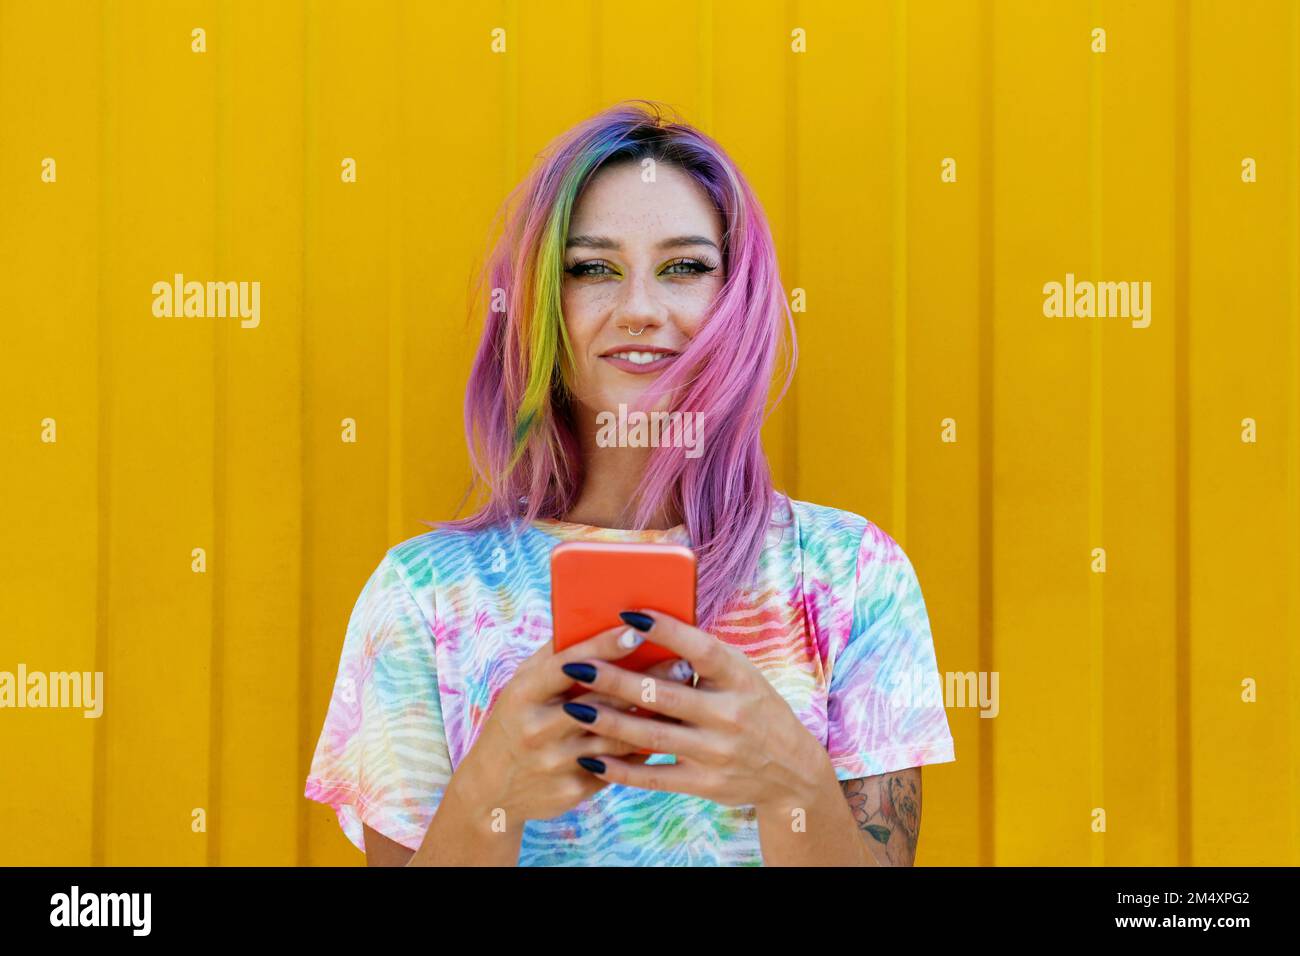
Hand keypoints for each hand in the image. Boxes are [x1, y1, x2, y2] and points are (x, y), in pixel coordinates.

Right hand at [453, 620, 692, 828]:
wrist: (492, 790)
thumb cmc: (516, 721)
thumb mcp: (522, 686)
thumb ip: (555, 657)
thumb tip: (595, 617)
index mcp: (523, 693)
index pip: (567, 664)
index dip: (603, 647)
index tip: (637, 630)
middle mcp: (536, 728)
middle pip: (602, 700)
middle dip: (646, 681)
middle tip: (683, 665)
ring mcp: (554, 762)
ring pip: (617, 735)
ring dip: (654, 716)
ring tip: (687, 697)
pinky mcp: (571, 789)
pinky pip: (617, 765)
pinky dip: (643, 749)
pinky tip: (670, 733)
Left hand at [559, 610, 833, 811]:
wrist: (791, 772)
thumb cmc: (754, 709)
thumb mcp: (742, 676)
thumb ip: (703, 659)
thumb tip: (646, 628)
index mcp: (740, 678)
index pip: (701, 649)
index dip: (666, 631)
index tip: (628, 615)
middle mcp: (730, 715)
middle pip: (663, 695)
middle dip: (614, 680)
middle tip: (574, 665)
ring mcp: (717, 752)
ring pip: (651, 736)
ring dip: (606, 722)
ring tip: (571, 708)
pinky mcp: (705, 784)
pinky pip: (654, 777)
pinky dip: (620, 770)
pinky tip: (589, 759)